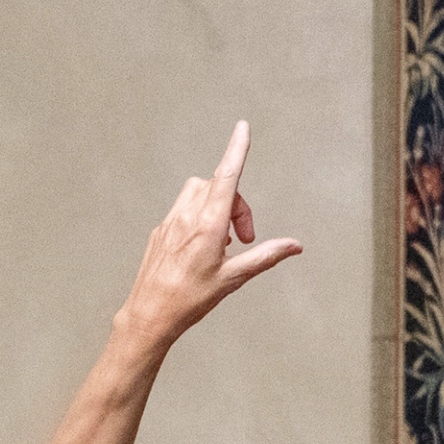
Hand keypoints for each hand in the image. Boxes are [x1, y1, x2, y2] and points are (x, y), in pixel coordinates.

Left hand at [111, 121, 303, 351]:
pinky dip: (200, 217)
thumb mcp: (233, 278)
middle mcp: (186, 216)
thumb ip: (265, 256)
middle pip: (218, 186)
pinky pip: (183, 209)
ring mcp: (170, 221)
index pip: (227, 176)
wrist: (149, 314)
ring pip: (198, 192)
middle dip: (238, 204)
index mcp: (207, 224)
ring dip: (217, 206)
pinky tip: (202, 248)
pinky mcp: (160, 231)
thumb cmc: (189, 299)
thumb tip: (294, 246)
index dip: (237, 149)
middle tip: (245, 238)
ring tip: (223, 242)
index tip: (242, 128)